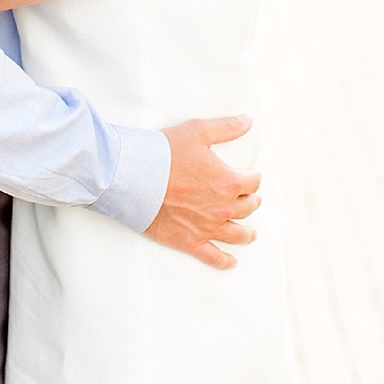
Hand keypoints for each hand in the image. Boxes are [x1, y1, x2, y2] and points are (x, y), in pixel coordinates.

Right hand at [144, 116, 261, 269]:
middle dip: (250, 200)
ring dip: (247, 233)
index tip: (249, 175)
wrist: (131, 177)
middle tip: (247, 197)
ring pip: (238, 234)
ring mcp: (207, 227)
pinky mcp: (189, 241)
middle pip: (247, 207)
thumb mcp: (196, 131)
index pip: (252, 181)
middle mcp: (223, 207)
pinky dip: (225, 261)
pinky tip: (231, 262)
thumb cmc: (162, 152)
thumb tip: (248, 121)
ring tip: (250, 233)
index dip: (252, 176)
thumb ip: (226, 128)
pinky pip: (214, 257)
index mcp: (228, 181)